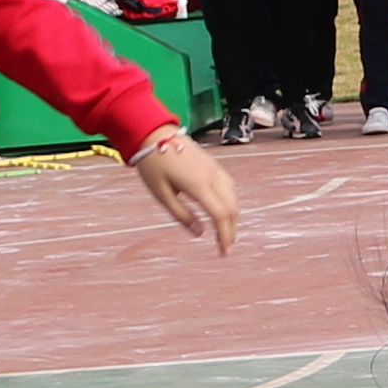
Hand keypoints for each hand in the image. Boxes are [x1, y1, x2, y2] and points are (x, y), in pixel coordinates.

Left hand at [129, 131, 243, 250]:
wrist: (154, 134)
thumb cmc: (153, 165)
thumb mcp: (162, 194)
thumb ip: (182, 215)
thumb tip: (200, 234)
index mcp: (198, 185)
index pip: (220, 215)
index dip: (224, 236)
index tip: (224, 253)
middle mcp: (212, 176)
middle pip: (231, 208)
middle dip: (231, 230)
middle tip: (225, 247)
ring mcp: (215, 168)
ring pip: (234, 197)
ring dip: (233, 216)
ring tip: (226, 232)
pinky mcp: (213, 164)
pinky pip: (229, 187)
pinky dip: (231, 202)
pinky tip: (225, 210)